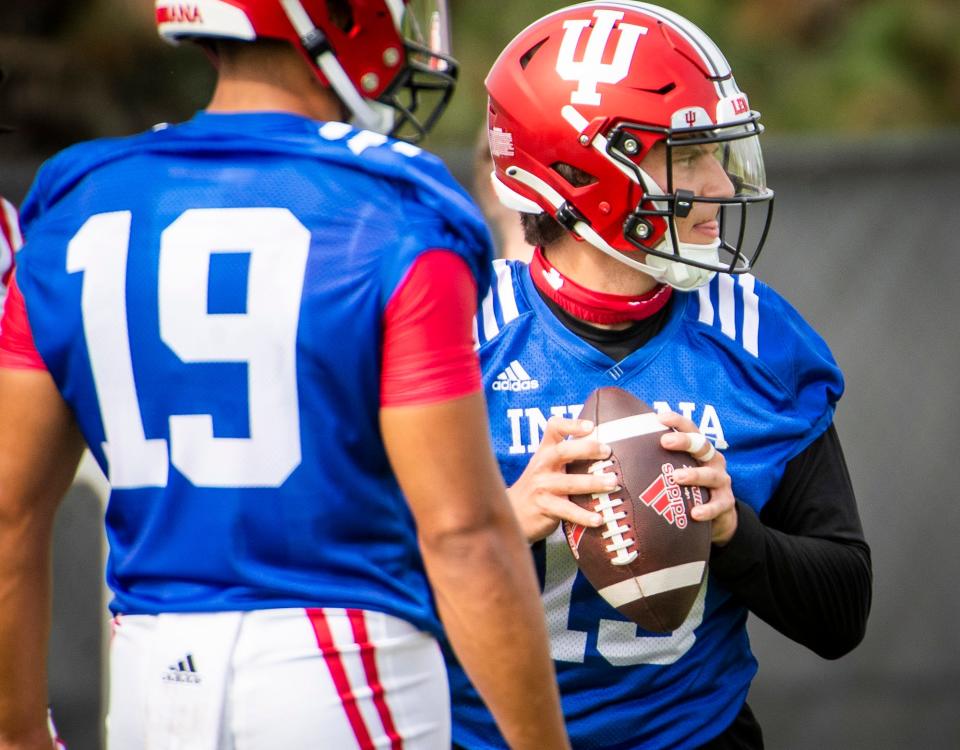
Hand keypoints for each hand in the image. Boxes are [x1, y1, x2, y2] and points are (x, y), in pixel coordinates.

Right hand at [507, 416, 610, 542]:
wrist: (514, 512)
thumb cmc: (540, 485)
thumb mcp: (547, 465)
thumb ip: (568, 456)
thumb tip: (606, 448)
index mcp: (545, 451)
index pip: (554, 429)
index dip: (571, 425)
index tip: (591, 426)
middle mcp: (542, 465)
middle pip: (563, 451)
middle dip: (587, 449)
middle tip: (607, 452)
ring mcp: (542, 486)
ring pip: (570, 483)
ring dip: (594, 482)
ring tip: (613, 483)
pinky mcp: (544, 507)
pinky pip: (567, 511)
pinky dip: (584, 516)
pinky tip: (599, 519)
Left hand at [658, 411, 736, 545]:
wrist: (718, 516)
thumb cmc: (688, 488)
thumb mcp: (675, 470)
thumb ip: (654, 460)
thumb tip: (614, 449)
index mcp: (699, 449)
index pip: (690, 429)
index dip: (677, 421)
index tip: (659, 417)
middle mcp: (713, 460)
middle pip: (702, 445)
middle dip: (684, 441)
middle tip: (664, 442)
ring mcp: (721, 481)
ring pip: (710, 475)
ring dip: (694, 475)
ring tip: (676, 477)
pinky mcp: (726, 502)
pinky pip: (718, 505)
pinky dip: (707, 509)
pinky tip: (694, 513)